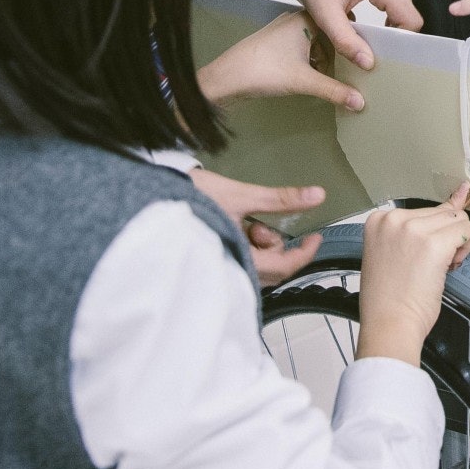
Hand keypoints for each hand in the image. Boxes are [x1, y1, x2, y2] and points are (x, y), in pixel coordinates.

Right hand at [186, 170, 325, 287]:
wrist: (151, 200)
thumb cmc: (194, 197)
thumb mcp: (240, 196)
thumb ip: (280, 199)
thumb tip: (318, 195)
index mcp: (238, 258)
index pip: (282, 267)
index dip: (304, 254)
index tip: (315, 238)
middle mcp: (230, 272)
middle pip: (271, 271)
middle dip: (277, 247)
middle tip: (263, 224)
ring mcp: (220, 272)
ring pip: (257, 268)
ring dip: (261, 247)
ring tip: (247, 224)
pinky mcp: (211, 266)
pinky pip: (242, 264)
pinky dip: (248, 249)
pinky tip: (237, 231)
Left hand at [197, 11, 363, 111]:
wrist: (225, 78)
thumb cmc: (263, 70)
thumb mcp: (304, 81)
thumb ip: (335, 91)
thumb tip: (361, 102)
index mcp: (306, 18)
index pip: (341, 21)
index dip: (356, 37)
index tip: (373, 51)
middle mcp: (297, 19)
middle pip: (330, 33)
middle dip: (343, 51)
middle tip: (361, 67)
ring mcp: (285, 31)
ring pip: (317, 41)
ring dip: (328, 57)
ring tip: (343, 74)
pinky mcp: (277, 44)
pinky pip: (305, 48)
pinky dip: (314, 60)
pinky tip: (320, 76)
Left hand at [287, 0, 421, 70]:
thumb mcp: (324, 12)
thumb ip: (346, 40)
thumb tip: (368, 62)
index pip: (412, 21)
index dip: (399, 40)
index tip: (378, 49)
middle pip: (409, 15)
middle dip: (392, 32)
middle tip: (365, 41)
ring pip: (405, 8)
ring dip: (389, 22)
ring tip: (364, 28)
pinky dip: (387, 10)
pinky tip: (368, 16)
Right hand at [356, 183, 469, 366]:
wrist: (388, 325)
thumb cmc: (390, 298)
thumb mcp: (394, 252)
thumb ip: (421, 226)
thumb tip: (463, 191)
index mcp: (379, 219)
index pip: (424, 210)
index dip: (431, 234)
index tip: (422, 255)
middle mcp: (393, 219)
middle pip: (442, 213)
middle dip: (446, 237)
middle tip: (433, 266)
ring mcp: (413, 229)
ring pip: (457, 219)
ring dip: (457, 243)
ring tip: (441, 267)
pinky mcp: (433, 243)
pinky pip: (465, 231)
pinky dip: (466, 248)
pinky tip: (451, 266)